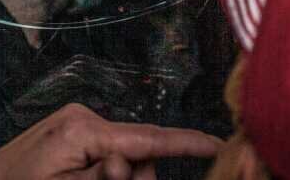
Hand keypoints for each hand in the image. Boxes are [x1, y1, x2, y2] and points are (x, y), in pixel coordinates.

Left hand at [0, 103, 221, 179]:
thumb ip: (102, 179)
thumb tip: (128, 162)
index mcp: (84, 128)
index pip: (147, 138)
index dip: (186, 144)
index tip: (220, 145)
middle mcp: (84, 116)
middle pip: (139, 152)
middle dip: (136, 178)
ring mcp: (76, 122)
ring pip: (124, 156)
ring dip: (117, 178)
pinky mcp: (70, 131)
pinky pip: (104, 155)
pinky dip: (104, 173)